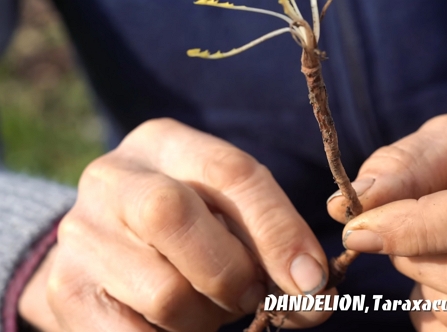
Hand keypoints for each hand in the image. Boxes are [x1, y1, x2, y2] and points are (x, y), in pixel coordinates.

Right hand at [19, 118, 331, 330]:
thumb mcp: (232, 220)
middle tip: (249, 296)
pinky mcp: (65, 288)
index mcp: (166, 144)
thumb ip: (273, 250)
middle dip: (232, 272)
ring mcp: (80, 232)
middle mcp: (113, 176)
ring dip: (205, 317)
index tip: (312, 281)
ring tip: (206, 308)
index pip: (230, 171)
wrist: (111, 246)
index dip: (279, 230)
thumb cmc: (192, 230)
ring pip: (164, 292)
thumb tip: (315, 298)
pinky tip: (178, 327)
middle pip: (174, 215)